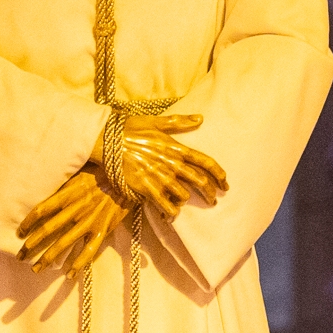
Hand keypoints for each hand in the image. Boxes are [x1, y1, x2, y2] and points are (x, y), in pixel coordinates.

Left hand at [18, 165, 127, 272]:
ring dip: (48, 258)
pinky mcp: (102, 230)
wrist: (128, 177)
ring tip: (36, 269)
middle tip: (20, 256)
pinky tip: (69, 274)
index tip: (19, 232)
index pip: (41, 210)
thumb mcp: (77, 174)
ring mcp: (89, 221)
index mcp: (67, 194)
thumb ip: (62, 185)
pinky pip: (88, 251)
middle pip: (47, 230)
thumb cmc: (101, 173)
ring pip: (64, 244)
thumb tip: (43, 190)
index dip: (28, 223)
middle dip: (31, 245)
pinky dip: (78, 264)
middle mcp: (75, 209)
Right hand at [104, 112, 226, 216]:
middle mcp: (171, 164)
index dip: (219, 174)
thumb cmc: (130, 128)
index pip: (205, 162)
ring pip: (184, 195)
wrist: (107, 140)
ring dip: (186, 200)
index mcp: (176, 148)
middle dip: (210, 192)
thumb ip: (179, 122)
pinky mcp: (147, 188)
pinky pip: (165, 205)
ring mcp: (160, 177)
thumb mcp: (156, 121)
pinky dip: (170, 211)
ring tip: (184, 202)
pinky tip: (170, 213)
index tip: (225, 183)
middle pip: (200, 182)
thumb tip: (200, 118)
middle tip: (213, 200)